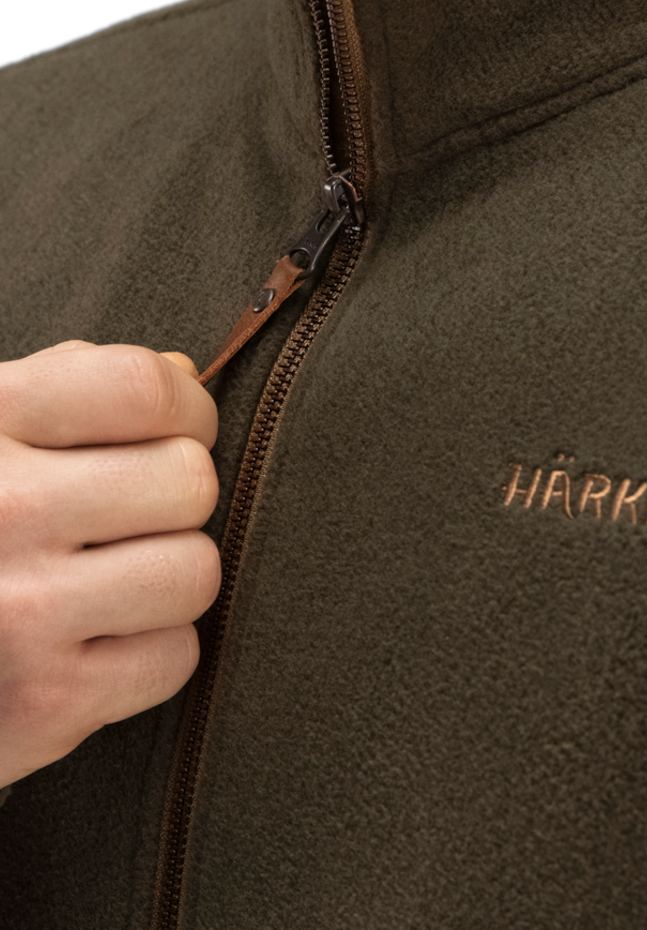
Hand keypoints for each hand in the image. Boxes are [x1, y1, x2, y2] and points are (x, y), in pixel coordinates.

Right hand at [0, 339, 220, 789]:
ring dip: (169, 579)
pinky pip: (174, 657)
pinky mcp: (45, 704)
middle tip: (129, 518)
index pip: (142, 388)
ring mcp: (21, 611)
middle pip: (188, 481)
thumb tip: (184, 375)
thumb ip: (70, 386)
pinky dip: (148, 654)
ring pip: (195, 572)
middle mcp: (2, 509)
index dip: (187, 408)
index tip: (175, 430)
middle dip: (175, 499)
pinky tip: (90, 642)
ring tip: (108, 580)